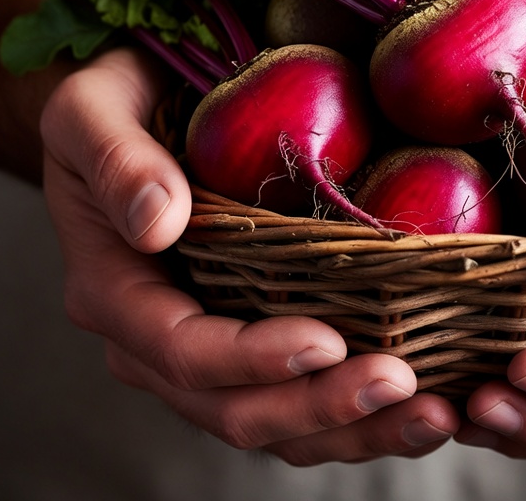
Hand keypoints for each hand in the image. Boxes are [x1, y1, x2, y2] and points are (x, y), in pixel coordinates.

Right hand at [40, 47, 458, 463]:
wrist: (135, 104)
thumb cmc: (115, 98)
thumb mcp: (91, 109)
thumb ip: (116, 162)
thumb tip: (157, 221)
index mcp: (114, 289)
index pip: (182, 350)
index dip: (253, 360)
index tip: (329, 342)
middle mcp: (155, 336)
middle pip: (235, 406)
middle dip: (320, 407)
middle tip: (402, 383)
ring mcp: (206, 345)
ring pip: (276, 419)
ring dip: (354, 428)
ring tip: (434, 415)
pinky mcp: (250, 335)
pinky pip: (299, 392)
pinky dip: (359, 411)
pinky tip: (424, 400)